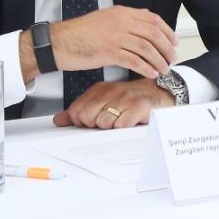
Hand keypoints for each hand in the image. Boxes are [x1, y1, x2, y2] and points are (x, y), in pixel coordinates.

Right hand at [50, 7, 177, 80]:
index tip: (174, 42)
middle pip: (153, 34)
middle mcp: (121, 21)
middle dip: (167, 48)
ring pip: (146, 48)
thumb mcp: (105, 19)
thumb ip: (124, 21)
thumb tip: (143, 27)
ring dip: (159, 60)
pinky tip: (151, 73)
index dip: (167, 31)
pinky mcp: (108, 51)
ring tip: (164, 69)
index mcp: (121, 12)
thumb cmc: (80, 34)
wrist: (58, 42)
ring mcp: (115, 36)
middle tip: (172, 58)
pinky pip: (134, 60)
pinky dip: (146, 68)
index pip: (153, 19)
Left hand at [53, 78, 173, 128]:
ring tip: (121, 120)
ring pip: (104, 123)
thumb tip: (58, 120)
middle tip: (110, 121)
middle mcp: (111, 91)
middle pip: (87, 118)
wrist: (159, 93)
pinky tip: (131, 121)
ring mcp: (125, 98)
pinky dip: (125, 128)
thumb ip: (80, 110)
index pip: (76, 111)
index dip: (82, 122)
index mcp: (99, 90)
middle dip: (96, 125)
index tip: (93, 121)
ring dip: (112, 127)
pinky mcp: (139, 106)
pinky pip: (121, 125)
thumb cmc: (130, 100)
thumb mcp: (104, 102)